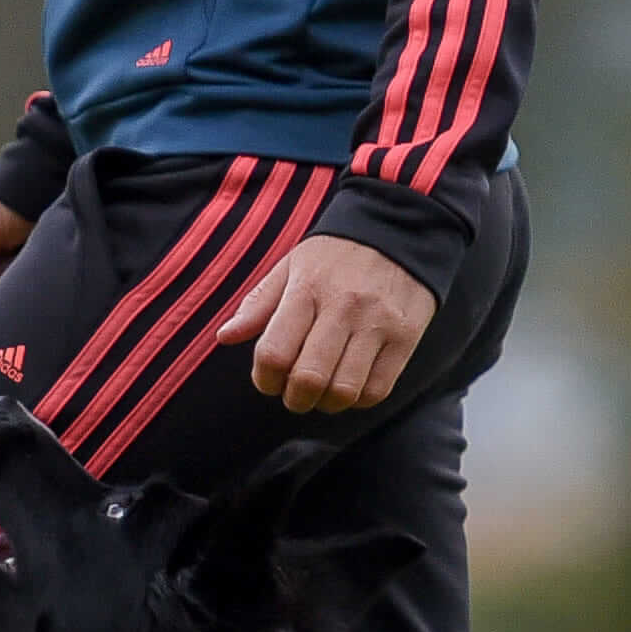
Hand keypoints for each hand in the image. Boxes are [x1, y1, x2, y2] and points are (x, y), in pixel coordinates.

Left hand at [220, 232, 433, 414]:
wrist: (400, 228)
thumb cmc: (337, 254)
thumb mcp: (292, 266)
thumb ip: (258, 304)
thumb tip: (224, 336)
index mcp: (307, 289)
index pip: (274, 353)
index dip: (264, 380)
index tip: (268, 380)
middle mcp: (343, 307)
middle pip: (309, 378)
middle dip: (294, 399)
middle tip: (294, 394)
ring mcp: (377, 323)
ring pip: (344, 390)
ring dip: (326, 403)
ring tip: (322, 393)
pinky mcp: (406, 337)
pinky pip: (378, 389)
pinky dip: (357, 400)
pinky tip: (350, 386)